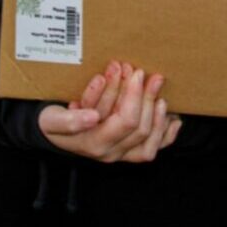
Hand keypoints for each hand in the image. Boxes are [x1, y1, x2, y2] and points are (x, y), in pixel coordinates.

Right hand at [39, 63, 180, 163]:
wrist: (53, 134)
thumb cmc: (53, 122)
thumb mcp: (52, 119)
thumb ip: (69, 120)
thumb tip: (92, 117)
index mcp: (94, 144)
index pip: (125, 121)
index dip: (133, 95)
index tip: (132, 72)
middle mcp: (111, 153)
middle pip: (140, 128)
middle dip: (145, 96)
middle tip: (143, 72)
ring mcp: (123, 154)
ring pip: (151, 139)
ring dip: (158, 113)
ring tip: (159, 92)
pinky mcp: (129, 151)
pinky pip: (154, 148)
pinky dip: (167, 134)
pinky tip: (174, 119)